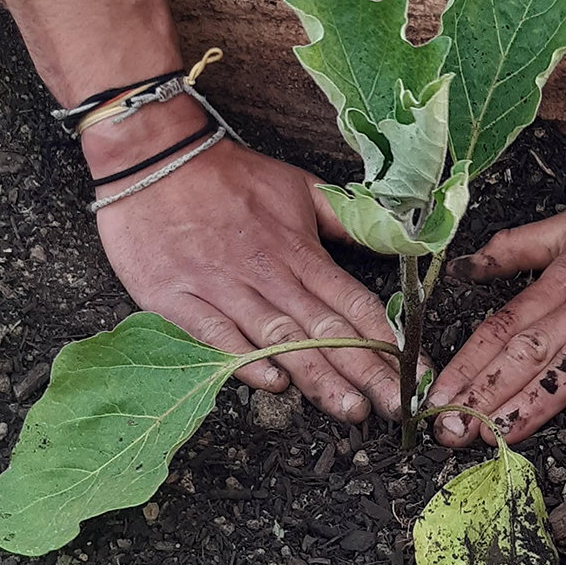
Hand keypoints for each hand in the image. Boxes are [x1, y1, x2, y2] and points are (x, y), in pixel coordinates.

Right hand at [93, 131, 401, 422]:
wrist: (152, 156)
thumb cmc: (229, 177)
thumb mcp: (299, 187)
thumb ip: (345, 220)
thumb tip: (394, 241)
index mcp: (299, 251)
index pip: (353, 302)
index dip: (386, 341)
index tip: (412, 374)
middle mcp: (267, 273)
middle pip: (325, 331)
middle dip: (364, 372)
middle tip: (393, 406)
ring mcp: (222, 287)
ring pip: (279, 339)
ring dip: (317, 376)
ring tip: (349, 408)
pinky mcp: (176, 298)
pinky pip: (215, 335)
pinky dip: (244, 359)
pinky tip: (273, 383)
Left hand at [426, 173, 565, 445]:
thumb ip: (517, 249)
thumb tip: (465, 267)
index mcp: (564, 276)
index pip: (504, 326)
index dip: (468, 365)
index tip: (436, 398)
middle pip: (530, 351)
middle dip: (487, 394)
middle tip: (452, 432)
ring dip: (535, 399)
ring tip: (500, 434)